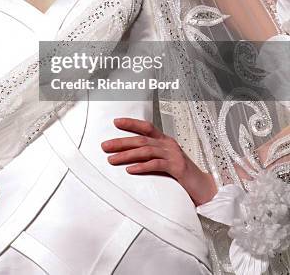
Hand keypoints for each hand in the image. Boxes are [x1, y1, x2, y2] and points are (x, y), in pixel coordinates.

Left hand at [101, 118, 216, 205]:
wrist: (206, 188)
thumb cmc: (184, 176)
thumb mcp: (167, 162)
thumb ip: (152, 157)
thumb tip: (130, 158)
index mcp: (166, 141)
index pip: (147, 127)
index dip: (131, 123)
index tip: (115, 122)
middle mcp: (169, 144)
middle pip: (141, 139)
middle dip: (121, 142)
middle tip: (104, 146)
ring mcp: (174, 155)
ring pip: (146, 151)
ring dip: (127, 155)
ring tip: (111, 160)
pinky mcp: (177, 168)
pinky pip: (156, 165)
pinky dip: (142, 167)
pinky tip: (130, 170)